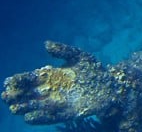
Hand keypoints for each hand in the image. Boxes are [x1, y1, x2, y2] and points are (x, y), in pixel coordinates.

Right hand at [2, 41, 117, 124]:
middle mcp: (50, 90)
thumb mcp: (80, 56)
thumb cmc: (94, 70)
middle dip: (15, 95)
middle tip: (8, 95)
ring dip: (23, 107)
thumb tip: (45, 44)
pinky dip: (38, 117)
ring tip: (15, 107)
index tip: (9, 82)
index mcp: (50, 75)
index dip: (17, 80)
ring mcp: (56, 102)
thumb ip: (64, 50)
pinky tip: (29, 116)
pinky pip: (48, 118)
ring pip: (33, 107)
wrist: (110, 86)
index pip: (28, 78)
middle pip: (26, 94)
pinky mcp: (65, 113)